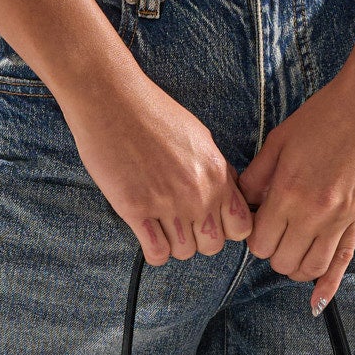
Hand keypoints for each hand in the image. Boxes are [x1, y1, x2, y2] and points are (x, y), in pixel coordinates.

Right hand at [63, 66, 253, 263]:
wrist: (113, 101)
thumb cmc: (154, 113)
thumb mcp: (200, 138)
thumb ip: (217, 170)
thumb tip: (226, 193)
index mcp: (217, 175)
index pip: (241, 228)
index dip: (227, 229)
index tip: (210, 221)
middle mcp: (197, 194)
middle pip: (212, 246)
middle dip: (198, 240)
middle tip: (181, 223)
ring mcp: (167, 205)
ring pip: (183, 253)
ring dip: (173, 243)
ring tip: (160, 224)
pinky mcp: (136, 210)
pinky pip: (156, 253)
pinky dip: (154, 250)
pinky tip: (146, 232)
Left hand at [238, 60, 354, 312]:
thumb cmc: (327, 114)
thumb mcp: (280, 139)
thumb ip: (257, 177)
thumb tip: (241, 203)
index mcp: (288, 192)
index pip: (259, 242)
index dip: (254, 236)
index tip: (258, 222)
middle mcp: (314, 213)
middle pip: (281, 260)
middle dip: (273, 251)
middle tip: (275, 231)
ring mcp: (341, 219)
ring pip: (310, 268)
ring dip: (296, 265)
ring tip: (293, 247)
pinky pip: (343, 261)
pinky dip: (328, 285)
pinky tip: (317, 302)